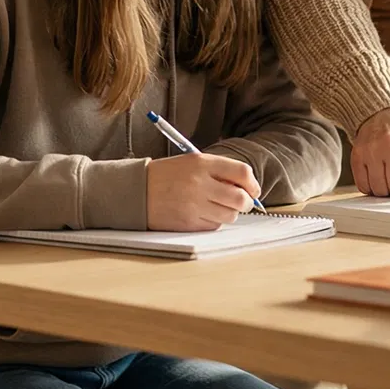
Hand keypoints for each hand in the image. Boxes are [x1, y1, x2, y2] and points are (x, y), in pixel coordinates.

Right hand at [145, 153, 260, 230]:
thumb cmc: (167, 175)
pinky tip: (201, 213)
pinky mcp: (188, 223)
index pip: (242, 173)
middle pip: (240, 198)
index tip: (252, 189)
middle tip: (243, 203)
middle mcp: (200, 183)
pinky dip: (214, 221)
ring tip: (217, 206)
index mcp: (202, 163)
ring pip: (230, 215)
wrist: (137, 190)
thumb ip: (219, 170)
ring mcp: (194, 205)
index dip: (252, 184)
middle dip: (246, 203)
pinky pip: (214, 226)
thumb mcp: (192, 162)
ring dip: (229, 213)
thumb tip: (247, 187)